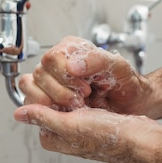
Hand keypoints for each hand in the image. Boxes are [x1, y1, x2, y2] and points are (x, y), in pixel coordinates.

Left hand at [14, 104, 161, 162]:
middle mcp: (61, 132)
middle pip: (47, 99)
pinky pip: (78, 95)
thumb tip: (19, 114)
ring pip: (62, 95)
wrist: (139, 138)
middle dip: (59, 90)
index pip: (35, 106)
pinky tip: (92, 92)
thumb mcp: (71, 126)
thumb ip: (43, 119)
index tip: (62, 92)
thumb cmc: (109, 137)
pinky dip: (82, 90)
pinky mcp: (89, 115)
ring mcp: (75, 124)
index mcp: (51, 138)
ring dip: (72, 88)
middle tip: (78, 95)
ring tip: (87, 95)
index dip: (45, 93)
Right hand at [19, 36, 150, 113]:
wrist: (131, 103)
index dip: (64, 76)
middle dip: (60, 91)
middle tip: (81, 99)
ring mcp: (51, 82)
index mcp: (71, 50)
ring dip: (50, 100)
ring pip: (30, 87)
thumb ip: (97, 61)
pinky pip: (32, 102)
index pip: (51, 58)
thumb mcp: (119, 67)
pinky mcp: (48, 100)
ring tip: (74, 106)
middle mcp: (58, 64)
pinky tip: (65, 112)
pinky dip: (45, 109)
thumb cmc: (126, 84)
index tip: (85, 87)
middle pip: (39, 74)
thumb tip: (72, 66)